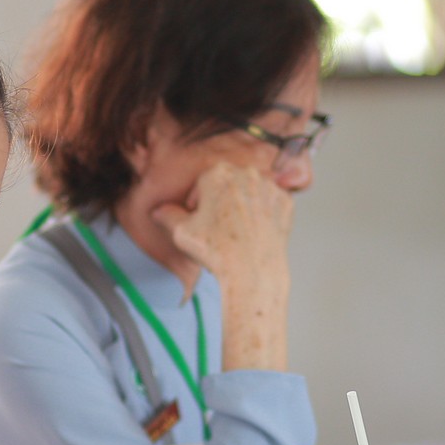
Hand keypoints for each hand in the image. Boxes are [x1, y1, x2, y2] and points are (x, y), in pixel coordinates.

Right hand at [151, 162, 293, 293]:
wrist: (252, 271)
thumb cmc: (216, 250)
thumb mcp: (181, 232)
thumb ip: (167, 215)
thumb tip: (158, 210)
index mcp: (217, 173)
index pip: (201, 183)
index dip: (196, 203)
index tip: (197, 219)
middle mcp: (246, 172)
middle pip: (227, 184)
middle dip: (219, 200)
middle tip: (215, 226)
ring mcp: (269, 186)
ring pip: (249, 190)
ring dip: (241, 204)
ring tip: (235, 230)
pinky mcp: (286, 201)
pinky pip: (269, 201)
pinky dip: (262, 212)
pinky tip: (253, 231)